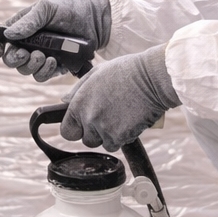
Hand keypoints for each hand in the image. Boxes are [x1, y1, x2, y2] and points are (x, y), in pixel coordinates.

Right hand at [0, 0, 111, 81]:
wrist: (95, 21)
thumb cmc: (69, 9)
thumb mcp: (47, 8)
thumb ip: (28, 21)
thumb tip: (9, 35)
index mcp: (21, 28)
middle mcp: (28, 44)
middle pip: (10, 59)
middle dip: (15, 59)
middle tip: (26, 54)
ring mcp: (40, 56)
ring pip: (25, 70)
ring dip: (31, 65)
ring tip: (44, 56)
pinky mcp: (54, 66)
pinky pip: (42, 76)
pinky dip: (45, 71)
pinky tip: (53, 62)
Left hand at [61, 44, 180, 150]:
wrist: (152, 78)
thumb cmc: (126, 71)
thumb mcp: (97, 73)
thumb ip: (78, 90)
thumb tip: (64, 101)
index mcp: (79, 103)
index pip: (67, 131)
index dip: (77, 129)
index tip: (85, 126)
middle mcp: (88, 118)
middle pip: (86, 140)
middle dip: (96, 133)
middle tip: (109, 118)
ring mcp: (104, 129)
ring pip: (103, 143)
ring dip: (110, 135)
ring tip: (121, 117)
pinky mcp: (120, 136)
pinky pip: (117, 145)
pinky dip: (123, 137)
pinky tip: (130, 121)